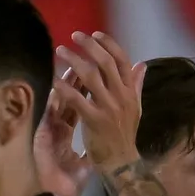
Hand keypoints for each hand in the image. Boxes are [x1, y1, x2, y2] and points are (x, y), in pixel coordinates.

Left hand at [48, 28, 142, 184]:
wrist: (122, 162)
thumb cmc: (124, 134)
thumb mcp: (135, 107)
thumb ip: (137, 85)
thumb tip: (142, 64)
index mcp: (131, 91)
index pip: (122, 60)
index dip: (109, 44)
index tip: (95, 33)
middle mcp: (122, 96)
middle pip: (106, 63)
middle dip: (89, 46)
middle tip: (74, 36)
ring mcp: (109, 108)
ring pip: (91, 77)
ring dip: (74, 61)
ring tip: (60, 51)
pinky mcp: (95, 120)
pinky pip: (77, 100)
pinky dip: (64, 87)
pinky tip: (53, 78)